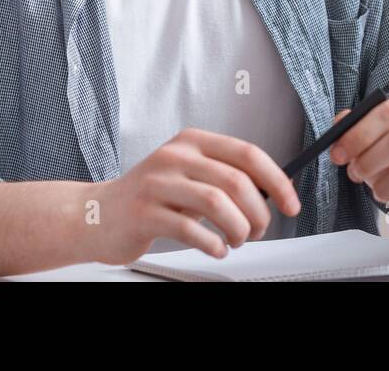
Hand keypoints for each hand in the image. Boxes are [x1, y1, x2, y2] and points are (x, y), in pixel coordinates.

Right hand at [89, 128, 300, 265]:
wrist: (97, 214)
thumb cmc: (150, 196)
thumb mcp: (188, 174)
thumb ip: (224, 175)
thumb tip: (273, 188)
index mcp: (192, 141)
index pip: (247, 153)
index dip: (276, 180)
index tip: (291, 203)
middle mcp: (174, 156)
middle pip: (236, 181)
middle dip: (258, 213)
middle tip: (258, 231)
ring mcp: (157, 183)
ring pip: (217, 204)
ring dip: (238, 229)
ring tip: (237, 240)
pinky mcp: (143, 212)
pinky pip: (191, 230)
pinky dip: (213, 244)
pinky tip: (216, 248)